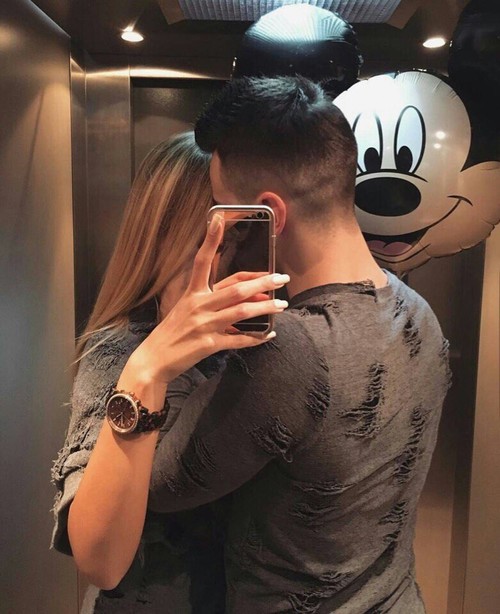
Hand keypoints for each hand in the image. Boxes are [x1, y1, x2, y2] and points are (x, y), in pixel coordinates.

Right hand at [128, 214, 288, 385]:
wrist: (154, 360)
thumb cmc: (171, 333)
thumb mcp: (186, 310)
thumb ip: (212, 302)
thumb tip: (241, 299)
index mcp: (192, 293)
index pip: (203, 261)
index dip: (211, 239)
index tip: (219, 217)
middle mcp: (199, 305)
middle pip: (236, 288)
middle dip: (262, 282)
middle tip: (281, 278)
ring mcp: (204, 324)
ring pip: (242, 311)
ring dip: (265, 307)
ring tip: (281, 305)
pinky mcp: (209, 344)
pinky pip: (238, 340)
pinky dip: (256, 337)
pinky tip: (268, 334)